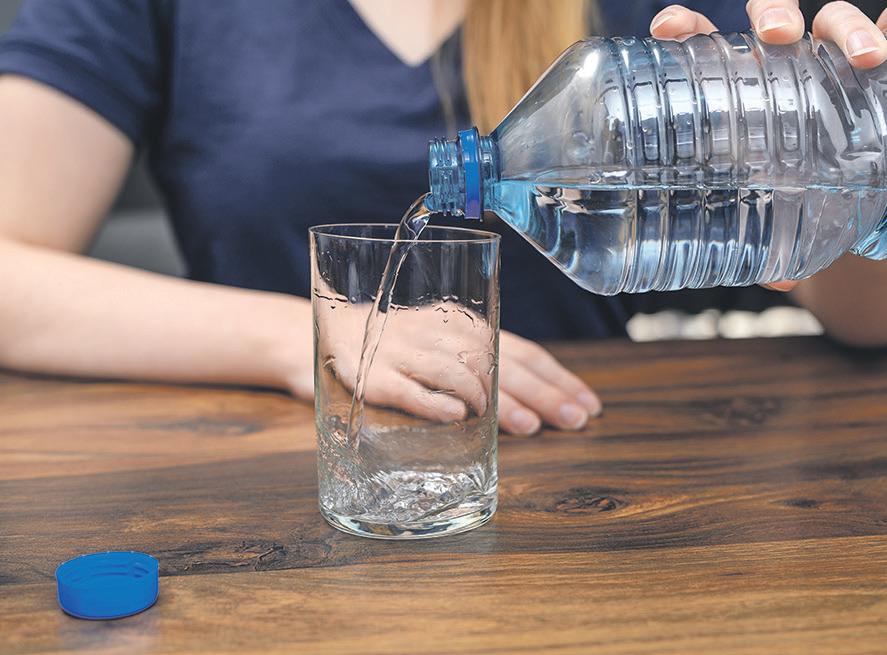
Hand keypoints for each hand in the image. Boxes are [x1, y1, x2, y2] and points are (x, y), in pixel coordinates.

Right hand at [315, 299, 600, 435]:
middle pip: (500, 363)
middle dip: (541, 394)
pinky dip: (432, 402)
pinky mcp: (371, 375)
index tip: (588, 405)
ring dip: (496, 401)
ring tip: (527, 426)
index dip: (557, 378)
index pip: (522, 351)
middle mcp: (440, 335)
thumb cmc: (399, 343)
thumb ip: (483, 363)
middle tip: (573, 420)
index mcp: (465, 325)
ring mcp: (405, 354)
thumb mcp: (444, 343)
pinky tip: (459, 416)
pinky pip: (405, 389)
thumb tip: (537, 400)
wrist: (327, 331)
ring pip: (458, 373)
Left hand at [650, 1, 886, 292]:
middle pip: (769, 18)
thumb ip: (764, 244)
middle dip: (772, 14)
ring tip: (866, 58)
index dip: (686, 27)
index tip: (668, 27)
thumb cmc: (792, 201)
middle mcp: (782, 66)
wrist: (849, 205)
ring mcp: (831, 64)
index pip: (704, 44)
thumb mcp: (771, 220)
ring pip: (833, 21)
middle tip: (776, 39)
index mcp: (735, 89)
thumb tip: (778, 281)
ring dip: (847, 28)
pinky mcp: (877, 72)